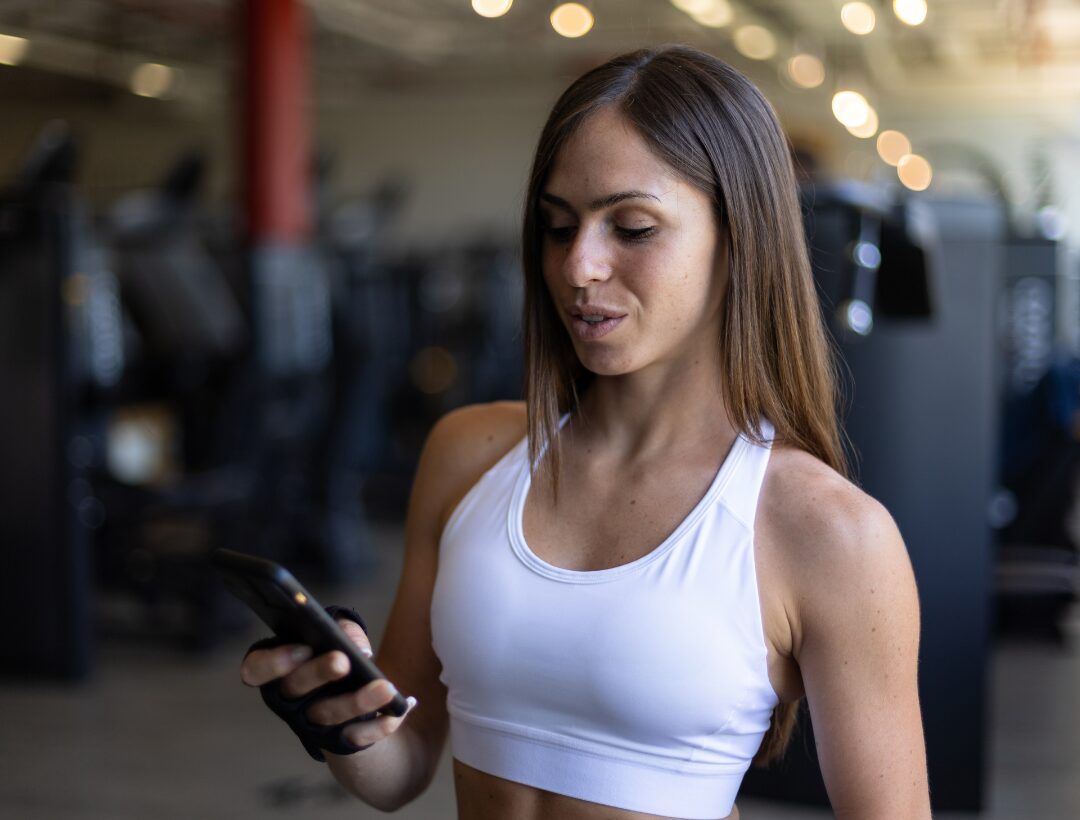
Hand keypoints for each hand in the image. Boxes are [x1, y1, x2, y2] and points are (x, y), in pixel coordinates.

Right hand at [240, 618, 417, 749]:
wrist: (352, 691)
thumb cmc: (336, 650)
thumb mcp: (338, 633)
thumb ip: (345, 630)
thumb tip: (359, 648)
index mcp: (277, 668)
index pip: (256, 669)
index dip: (273, 662)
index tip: (301, 648)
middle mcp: (288, 699)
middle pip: (296, 689)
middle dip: (318, 673)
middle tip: (342, 660)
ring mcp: (311, 723)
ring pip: (328, 715)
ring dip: (358, 701)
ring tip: (386, 687)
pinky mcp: (338, 741)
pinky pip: (356, 737)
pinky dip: (378, 726)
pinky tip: (396, 712)